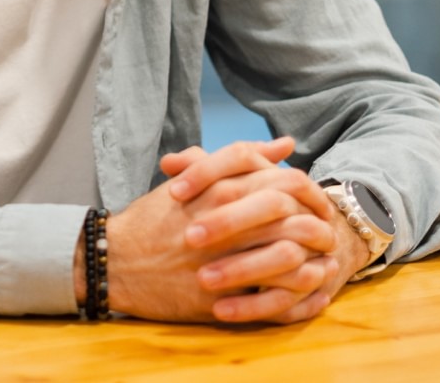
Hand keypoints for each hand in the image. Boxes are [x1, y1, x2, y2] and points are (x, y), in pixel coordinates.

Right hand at [92, 138, 337, 322]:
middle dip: (319, 226)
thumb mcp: (192, 180)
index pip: (285, 181)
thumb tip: (284, 144)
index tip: (315, 204)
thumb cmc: (154, 219)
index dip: (309, 192)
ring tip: (319, 262)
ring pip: (292, 256)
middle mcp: (226, 219)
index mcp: (219, 188)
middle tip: (324, 233)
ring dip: (313, 261)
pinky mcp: (222, 294)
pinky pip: (275, 296)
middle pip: (295, 216)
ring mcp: (224, 257)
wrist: (116, 260)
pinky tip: (305, 289)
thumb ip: (238, 160)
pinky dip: (298, 293)